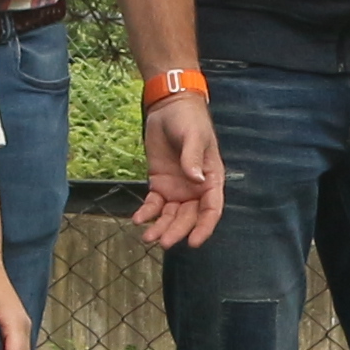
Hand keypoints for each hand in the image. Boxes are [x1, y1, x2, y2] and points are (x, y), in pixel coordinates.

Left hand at [136, 84, 225, 248]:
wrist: (169, 107)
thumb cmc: (189, 119)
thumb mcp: (194, 135)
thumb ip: (193, 157)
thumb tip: (195, 180)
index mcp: (211, 179)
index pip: (211, 209)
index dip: (204, 227)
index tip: (193, 242)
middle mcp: (195, 189)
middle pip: (188, 217)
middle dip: (177, 231)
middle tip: (163, 242)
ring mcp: (177, 188)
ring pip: (171, 215)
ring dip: (161, 227)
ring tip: (148, 237)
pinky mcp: (159, 184)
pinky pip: (154, 204)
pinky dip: (147, 212)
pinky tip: (138, 219)